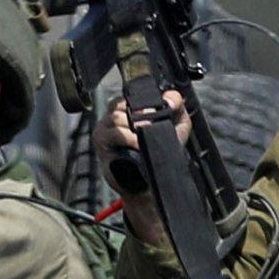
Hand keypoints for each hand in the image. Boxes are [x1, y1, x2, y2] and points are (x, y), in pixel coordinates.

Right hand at [111, 86, 192, 249]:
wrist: (150, 183)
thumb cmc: (159, 154)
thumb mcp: (176, 127)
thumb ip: (177, 106)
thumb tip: (170, 98)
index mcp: (128, 109)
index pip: (131, 94)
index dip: (145, 100)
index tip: (160, 110)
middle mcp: (113, 116)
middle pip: (122, 103)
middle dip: (141, 114)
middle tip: (152, 126)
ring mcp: (104, 129)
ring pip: (117, 117)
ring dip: (134, 127)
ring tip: (144, 138)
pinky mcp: (101, 142)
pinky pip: (114, 132)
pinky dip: (128, 137)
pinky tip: (137, 145)